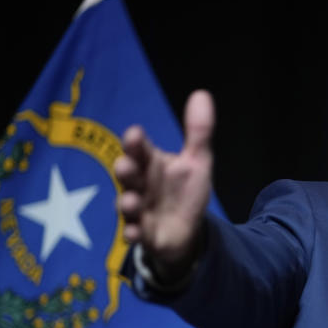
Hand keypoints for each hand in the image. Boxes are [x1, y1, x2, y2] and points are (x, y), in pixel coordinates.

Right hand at [115, 90, 213, 279]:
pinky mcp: (143, 234)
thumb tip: (201, 94)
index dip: (135, 142)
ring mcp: (138, 210)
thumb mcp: (197, 162)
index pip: (139, 148)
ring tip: (131, 201)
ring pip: (126, 204)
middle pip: (128, 174)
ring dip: (127, 202)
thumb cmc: (184, 192)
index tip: (135, 134)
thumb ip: (198, 132)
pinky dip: (132, 233)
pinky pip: (133, 233)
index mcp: (150, 163)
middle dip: (126, 169)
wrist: (185, 230)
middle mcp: (139, 184)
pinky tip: (134, 233)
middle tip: (126, 165)